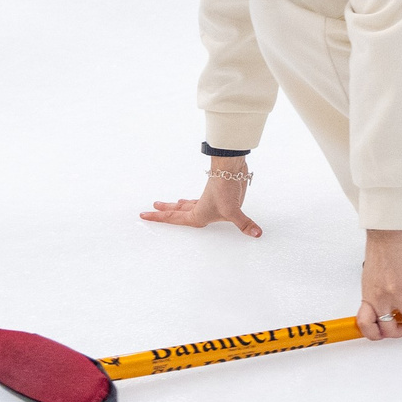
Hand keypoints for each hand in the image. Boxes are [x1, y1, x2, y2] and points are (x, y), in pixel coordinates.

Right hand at [142, 158, 262, 236]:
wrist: (231, 167)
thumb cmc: (225, 187)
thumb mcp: (234, 210)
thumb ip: (244, 224)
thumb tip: (256, 234)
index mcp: (198, 213)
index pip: (175, 218)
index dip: (159, 218)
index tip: (144, 215)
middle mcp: (200, 206)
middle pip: (177, 210)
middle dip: (164, 212)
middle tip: (151, 209)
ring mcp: (207, 199)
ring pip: (187, 204)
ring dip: (178, 205)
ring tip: (172, 204)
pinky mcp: (215, 193)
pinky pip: (199, 199)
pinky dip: (193, 202)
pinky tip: (196, 201)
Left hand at [357, 229, 401, 339]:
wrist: (386, 237)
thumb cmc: (378, 254)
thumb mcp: (370, 281)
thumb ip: (376, 297)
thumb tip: (384, 309)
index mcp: (368, 297)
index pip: (366, 326)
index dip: (375, 335)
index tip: (384, 335)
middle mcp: (380, 298)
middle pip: (389, 329)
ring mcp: (395, 291)